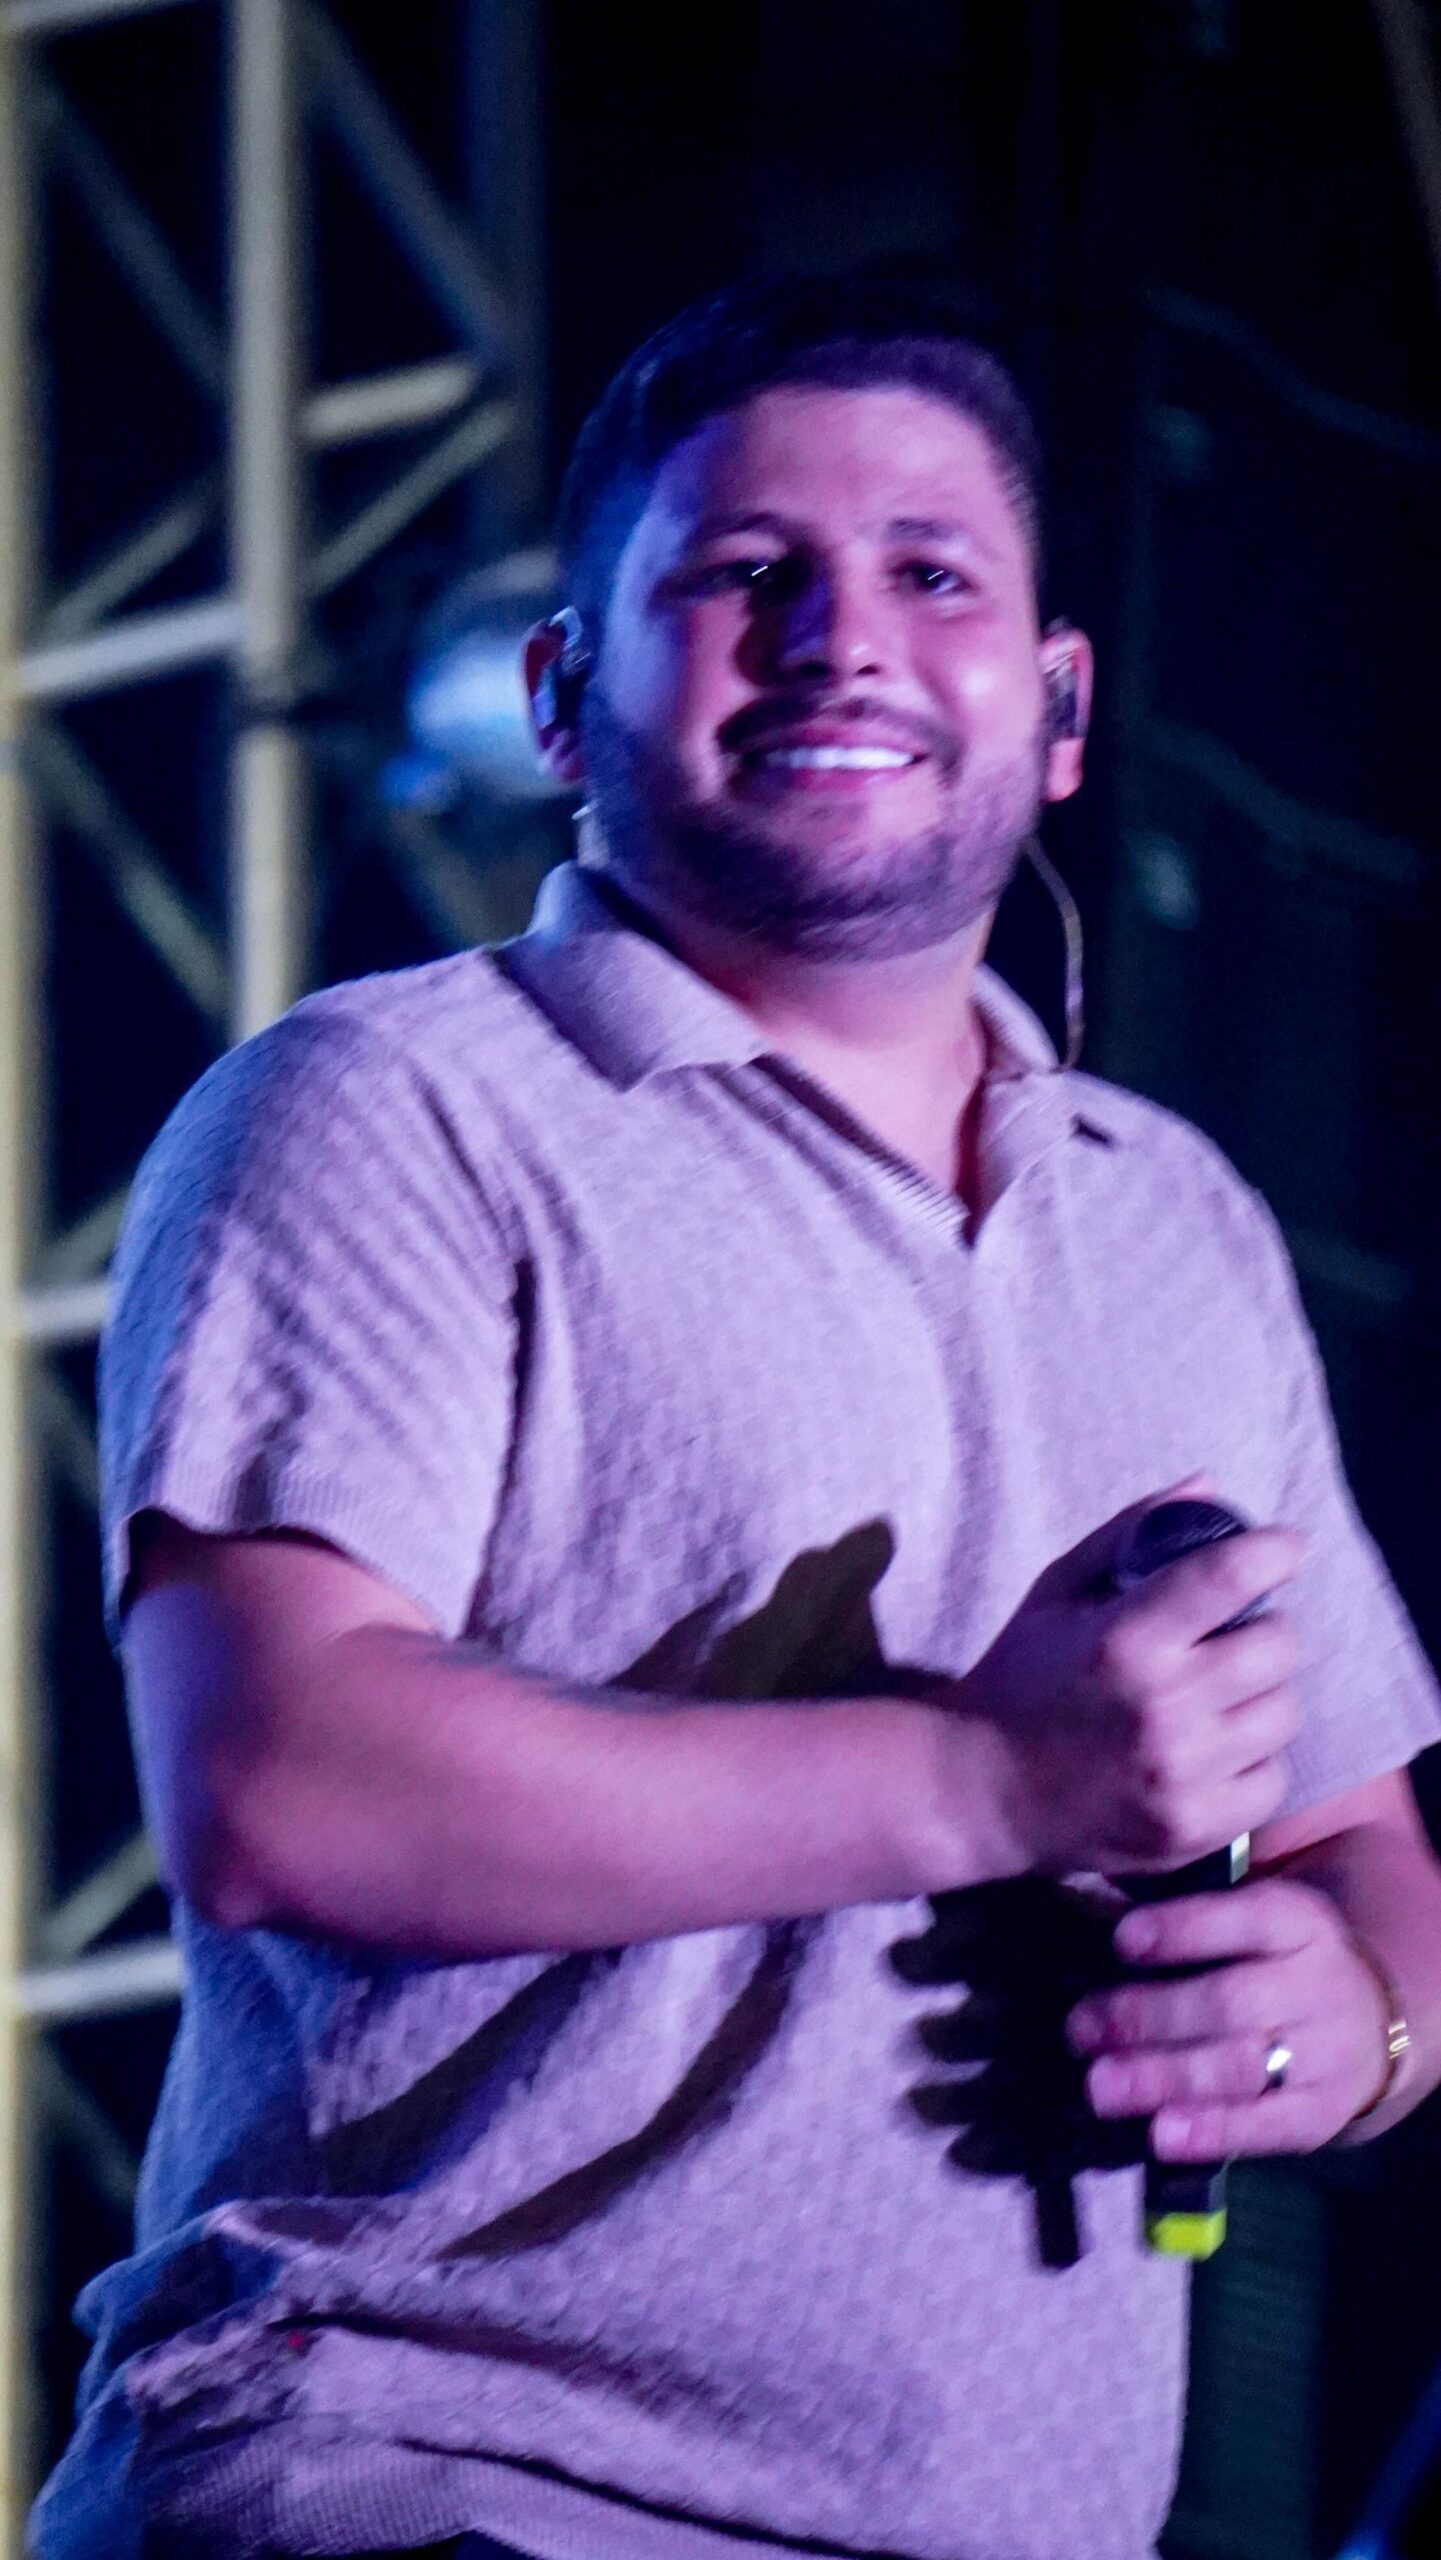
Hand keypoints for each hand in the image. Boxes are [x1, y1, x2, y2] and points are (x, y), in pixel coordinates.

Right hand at [955, 1490, 1305, 1878]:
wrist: (983, 1794)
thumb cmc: (1021, 1678)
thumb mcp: (1057, 1592)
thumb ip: (1128, 1535)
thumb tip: (1209, 1488)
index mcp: (1127, 1639)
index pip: (1231, 1577)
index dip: (1274, 1552)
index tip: (1288, 1548)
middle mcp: (1163, 1706)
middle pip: (1279, 1647)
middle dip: (1264, 1631)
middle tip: (1234, 1636)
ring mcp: (1183, 1773)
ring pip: (1284, 1713)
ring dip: (1261, 1697)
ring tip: (1220, 1696)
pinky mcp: (1194, 1827)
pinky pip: (1272, 1780)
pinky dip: (1251, 1761)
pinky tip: (1212, 1751)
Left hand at [1066, 1875, 1395, 2156]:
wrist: (1367, 2024)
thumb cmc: (1274, 1963)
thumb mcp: (1254, 1922)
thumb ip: (1191, 1921)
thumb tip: (1094, 1911)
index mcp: (1298, 1922)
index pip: (1246, 1918)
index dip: (1183, 1929)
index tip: (1121, 1940)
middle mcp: (1318, 1985)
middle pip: (1231, 2002)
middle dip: (1149, 2017)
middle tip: (1080, 2029)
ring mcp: (1325, 2055)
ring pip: (1241, 2068)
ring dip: (1163, 2078)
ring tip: (1101, 2087)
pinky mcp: (1320, 2114)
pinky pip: (1265, 2126)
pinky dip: (1209, 2132)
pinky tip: (1159, 2134)